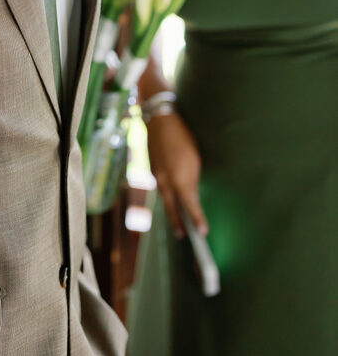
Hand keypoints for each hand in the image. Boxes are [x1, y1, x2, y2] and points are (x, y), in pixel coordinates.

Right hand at [146, 111, 207, 237]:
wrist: (159, 120)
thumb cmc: (182, 137)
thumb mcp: (193, 158)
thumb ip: (191, 179)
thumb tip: (190, 193)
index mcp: (178, 178)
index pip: (190, 205)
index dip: (197, 219)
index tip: (203, 232)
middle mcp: (165, 181)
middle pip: (172, 208)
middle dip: (177, 222)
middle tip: (182, 235)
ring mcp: (156, 176)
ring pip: (165, 198)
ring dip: (171, 210)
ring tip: (177, 221)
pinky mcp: (152, 169)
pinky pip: (161, 187)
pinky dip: (167, 196)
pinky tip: (171, 197)